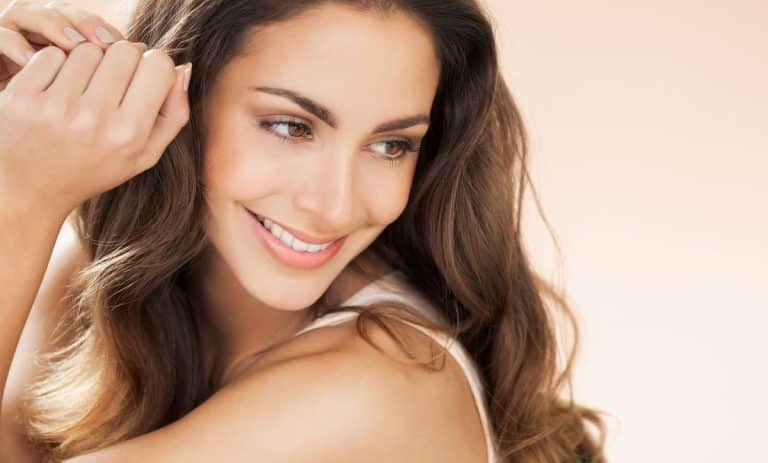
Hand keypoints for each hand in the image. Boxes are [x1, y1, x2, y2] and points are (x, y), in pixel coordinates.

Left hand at [0, 2, 191, 216]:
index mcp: (129, 133)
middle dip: (124, 59)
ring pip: (89, 48)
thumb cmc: (94, 169)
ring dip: (91, 60)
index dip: (155, 65)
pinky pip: (53, 53)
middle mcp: (94, 118)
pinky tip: (59, 87)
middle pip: (125, 50)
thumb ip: (174, 114)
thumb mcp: (144, 155)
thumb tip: (183, 68)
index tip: (145, 78)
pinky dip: (59, 64)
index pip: (158, 65)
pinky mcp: (23, 96)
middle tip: (116, 79)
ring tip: (86, 86)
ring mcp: (56, 106)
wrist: (30, 190)